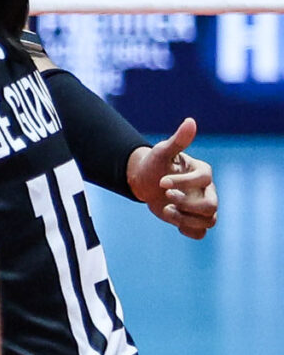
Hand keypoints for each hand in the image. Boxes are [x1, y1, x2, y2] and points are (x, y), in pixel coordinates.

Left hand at [127, 117, 215, 238]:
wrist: (144, 181)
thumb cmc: (155, 164)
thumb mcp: (162, 151)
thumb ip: (178, 140)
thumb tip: (190, 121)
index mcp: (202, 172)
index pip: (203, 180)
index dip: (182, 183)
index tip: (161, 182)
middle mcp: (207, 190)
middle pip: (211, 206)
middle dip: (186, 205)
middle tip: (165, 198)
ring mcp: (200, 206)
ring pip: (209, 221)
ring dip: (185, 219)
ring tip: (165, 210)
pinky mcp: (192, 219)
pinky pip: (201, 233)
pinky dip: (188, 230)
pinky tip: (172, 220)